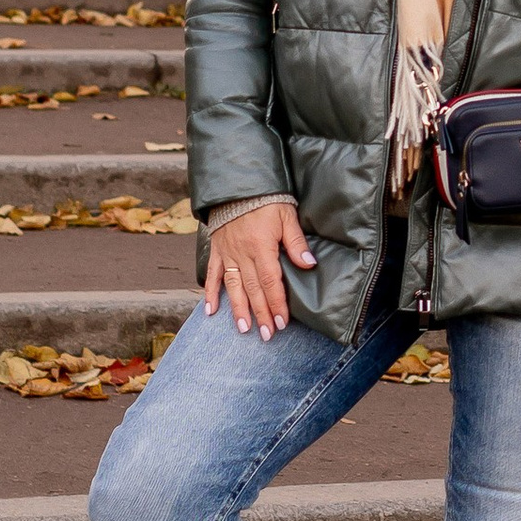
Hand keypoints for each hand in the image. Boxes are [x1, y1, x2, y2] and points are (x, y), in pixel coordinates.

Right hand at [206, 198, 314, 335]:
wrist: (237, 185)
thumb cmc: (266, 200)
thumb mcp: (286, 216)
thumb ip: (296, 242)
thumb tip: (309, 263)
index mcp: (261, 248)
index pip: (271, 282)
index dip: (277, 304)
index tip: (281, 323)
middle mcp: (242, 255)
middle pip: (253, 290)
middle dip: (261, 314)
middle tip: (267, 335)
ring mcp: (227, 254)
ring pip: (233, 287)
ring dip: (238, 309)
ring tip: (244, 328)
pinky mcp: (217, 251)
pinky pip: (212, 275)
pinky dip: (210, 293)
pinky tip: (210, 311)